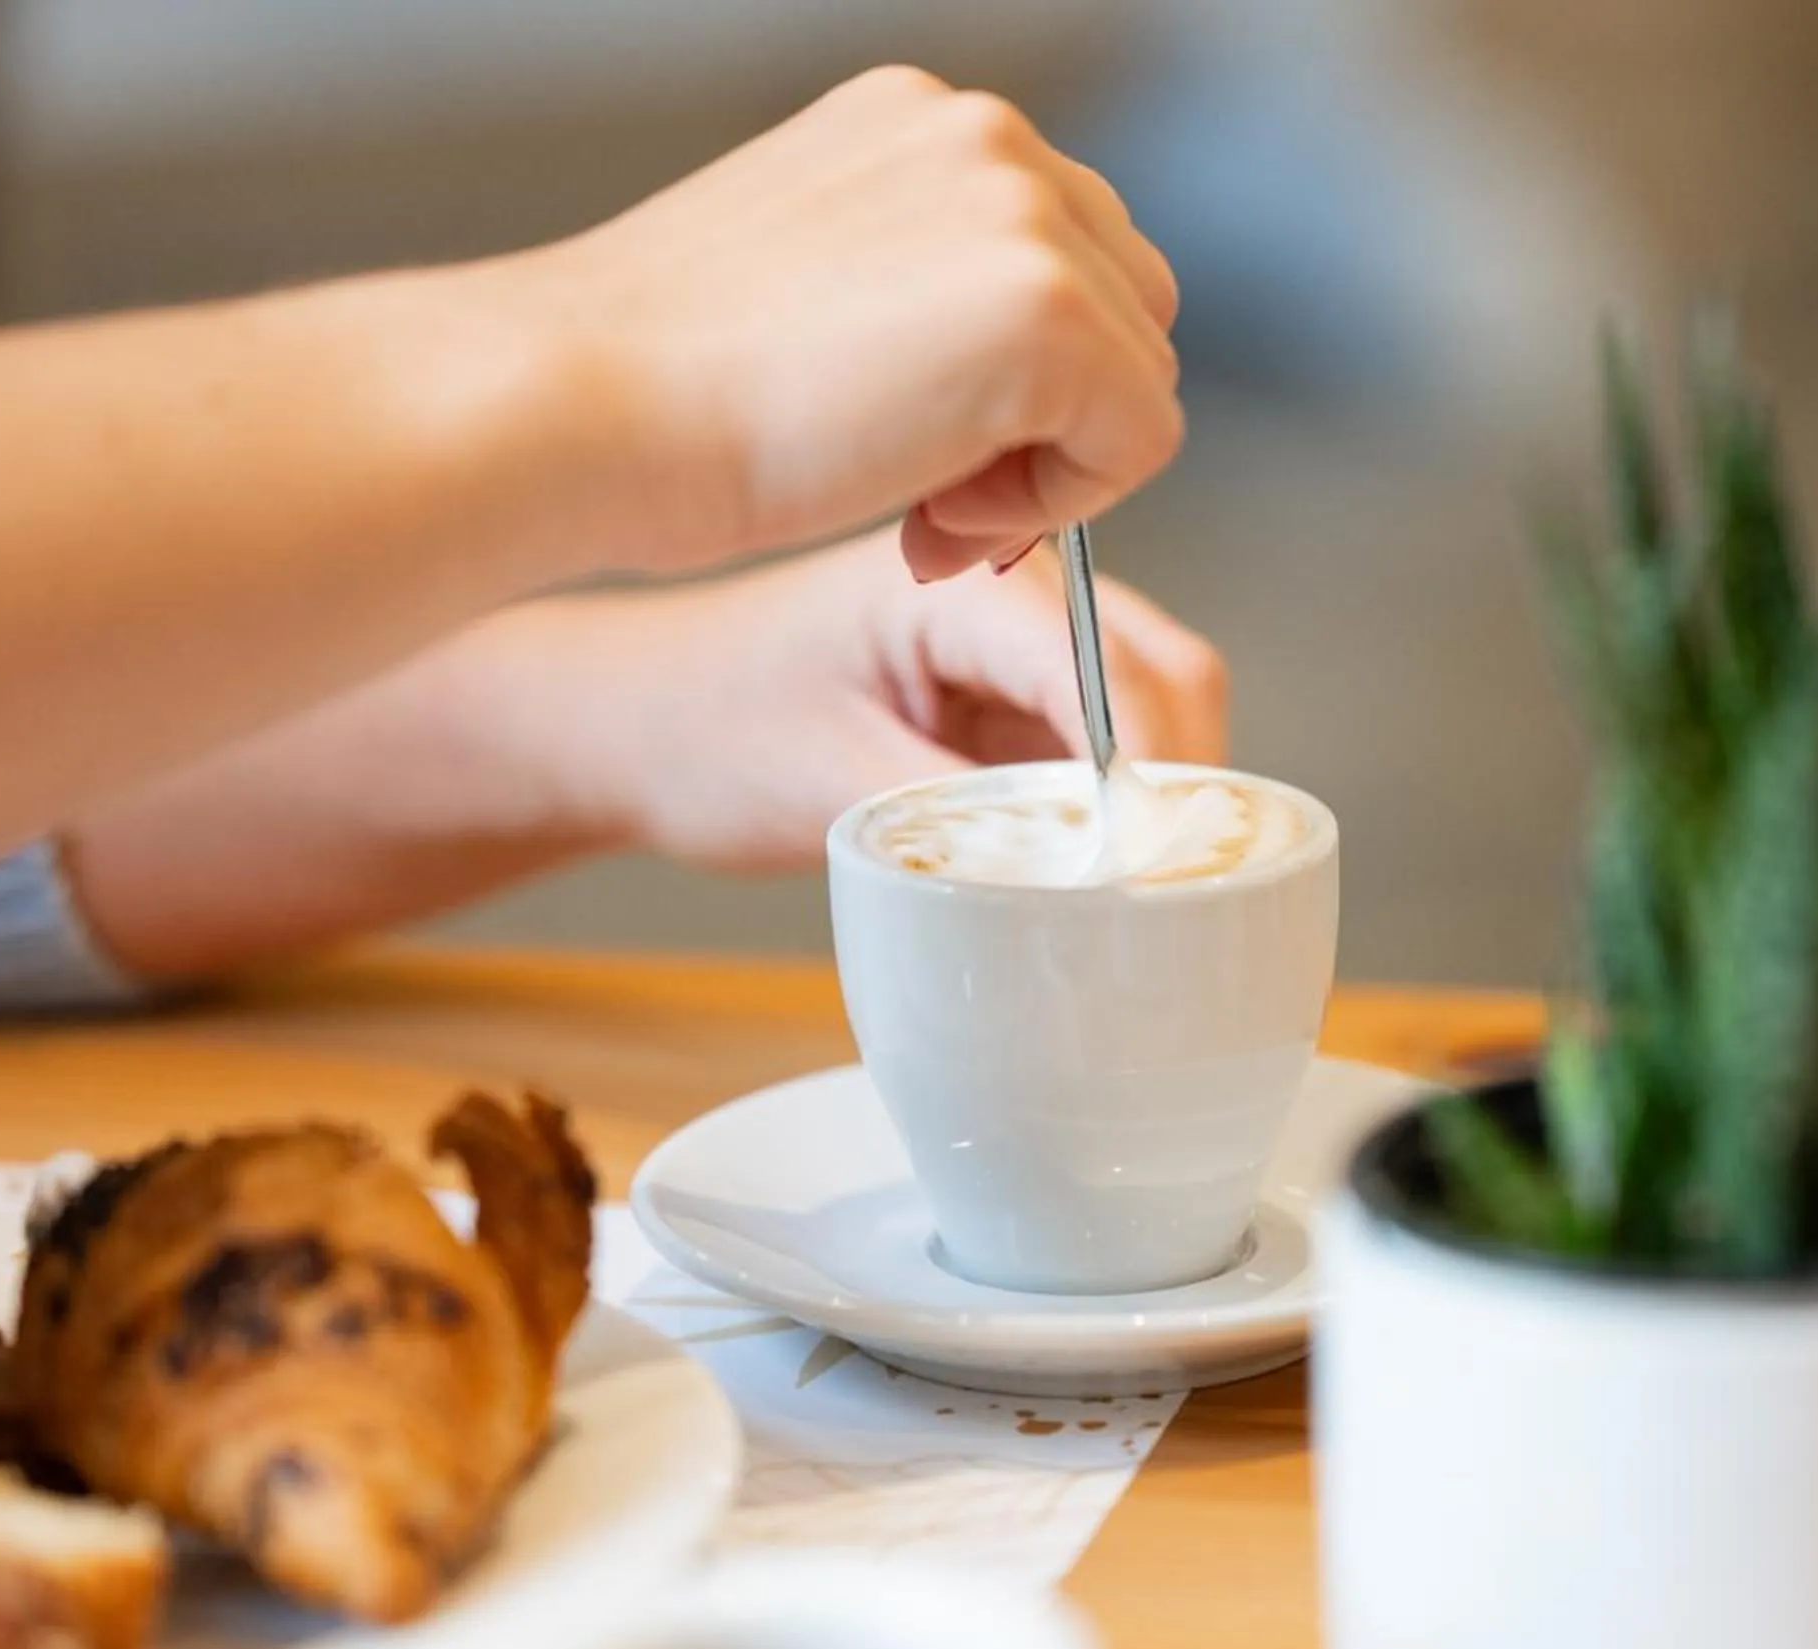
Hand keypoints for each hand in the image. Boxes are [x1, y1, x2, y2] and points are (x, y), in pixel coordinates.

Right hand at [493, 66, 1183, 580]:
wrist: (577, 409)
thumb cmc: (651, 387)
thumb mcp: (808, 292)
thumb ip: (920, 301)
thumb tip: (1022, 393)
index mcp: (922, 123)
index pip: (1065, 258)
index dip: (1019, 387)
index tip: (918, 460)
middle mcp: (987, 136)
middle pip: (1128, 308)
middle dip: (1052, 421)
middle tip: (929, 504)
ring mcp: (1024, 212)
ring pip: (1140, 376)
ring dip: (1050, 466)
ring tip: (919, 506)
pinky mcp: (1049, 312)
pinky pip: (1142, 440)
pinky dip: (1058, 506)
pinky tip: (934, 512)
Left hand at [520, 528, 1228, 869]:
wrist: (638, 723)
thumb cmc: (705, 729)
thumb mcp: (829, 787)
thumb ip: (968, 825)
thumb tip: (1083, 878)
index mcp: (964, 583)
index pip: (1114, 670)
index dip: (1150, 776)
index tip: (1144, 874)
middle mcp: (1015, 590)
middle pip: (1168, 675)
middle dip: (1179, 785)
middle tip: (1153, 896)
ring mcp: (1024, 641)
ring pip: (1156, 712)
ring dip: (1153, 800)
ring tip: (1119, 890)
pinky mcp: (1017, 696)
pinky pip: (1107, 750)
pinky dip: (1114, 811)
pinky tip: (1083, 869)